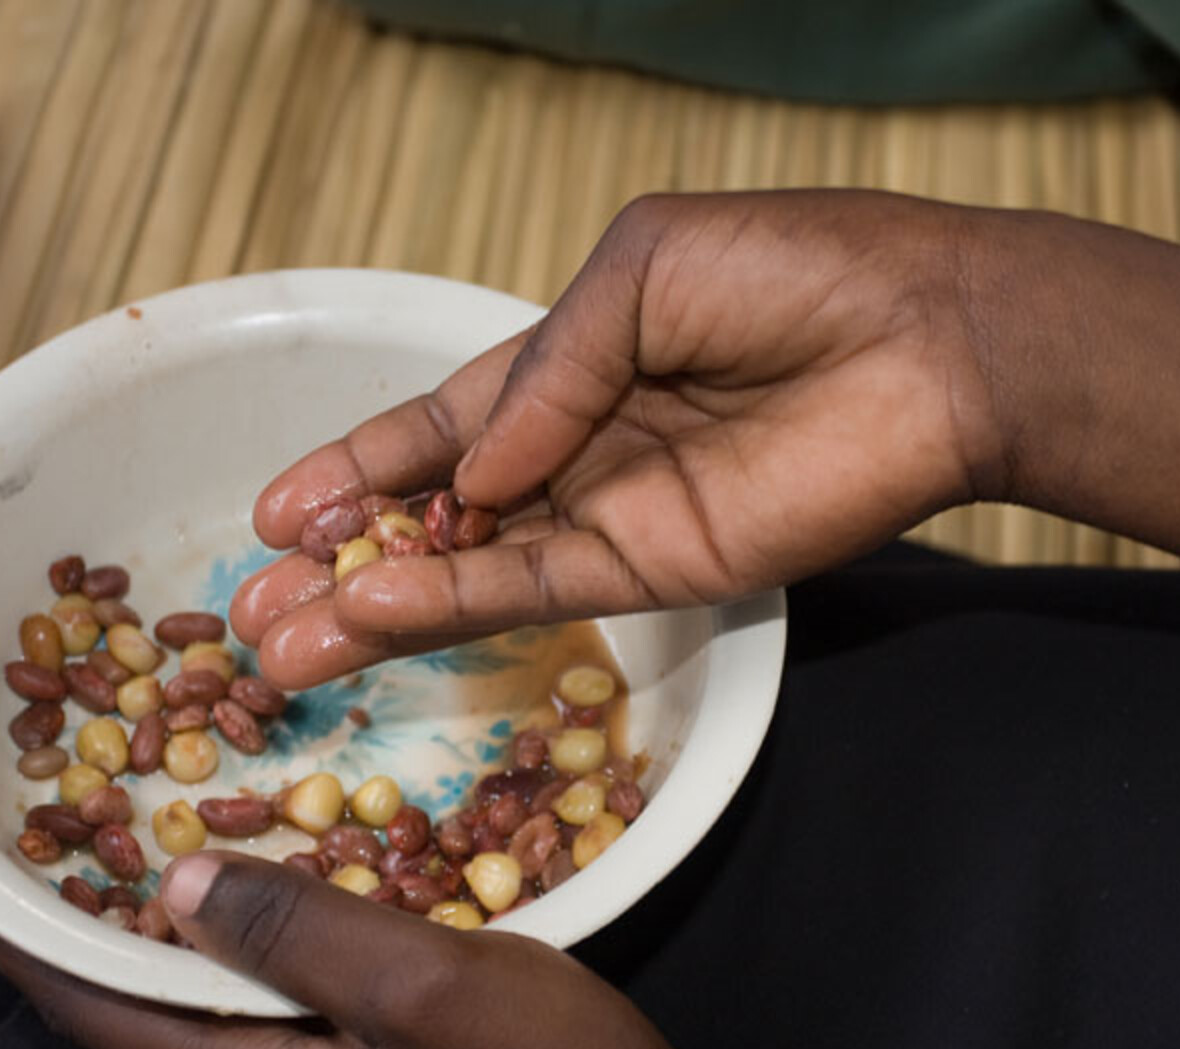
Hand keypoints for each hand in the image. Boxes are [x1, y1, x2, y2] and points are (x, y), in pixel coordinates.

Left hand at [0, 852, 788, 1048]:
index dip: (35, 938)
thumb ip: (303, 933)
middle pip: (148, 1017)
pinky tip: (292, 897)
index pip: (102, 1015)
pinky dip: (261, 950)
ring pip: (218, 1012)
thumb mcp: (427, 987)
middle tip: (75, 826)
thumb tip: (175, 888)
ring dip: (180, 933)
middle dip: (98, 925)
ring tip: (161, 844)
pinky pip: (286, 1016)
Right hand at [233, 190, 1000, 686]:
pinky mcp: (650, 569)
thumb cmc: (793, 271)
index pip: (440, 427)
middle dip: (339, 558)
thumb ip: (539, 375)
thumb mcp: (637, 275)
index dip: (356, 467)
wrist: (928, 340)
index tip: (274, 511)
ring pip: (463, 572)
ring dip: (368, 607)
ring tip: (273, 646)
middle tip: (251, 605)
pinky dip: (446, 607)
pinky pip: (528, 591)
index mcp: (570, 364)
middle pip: (432, 517)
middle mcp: (577, 449)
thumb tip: (466, 475)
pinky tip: (367, 618)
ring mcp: (609, 516)